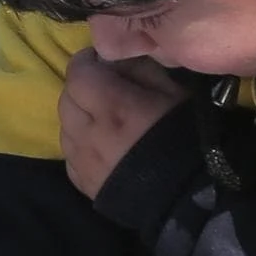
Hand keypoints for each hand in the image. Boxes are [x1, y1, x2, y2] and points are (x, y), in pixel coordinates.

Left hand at [58, 52, 190, 206]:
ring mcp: (82, 162)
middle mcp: (89, 133)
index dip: (86, 62)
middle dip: (81, 88)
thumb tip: (115, 59)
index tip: (100, 61)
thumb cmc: (186, 137)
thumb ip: (139, 69)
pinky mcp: (83, 184)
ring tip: (101, 120)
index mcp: (112, 106)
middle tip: (103, 90)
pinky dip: (80, 145)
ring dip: (78, 118)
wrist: (190, 196)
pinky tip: (100, 146)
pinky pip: (70, 156)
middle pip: (66, 99)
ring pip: (64, 127)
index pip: (77, 73)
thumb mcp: (173, 91)